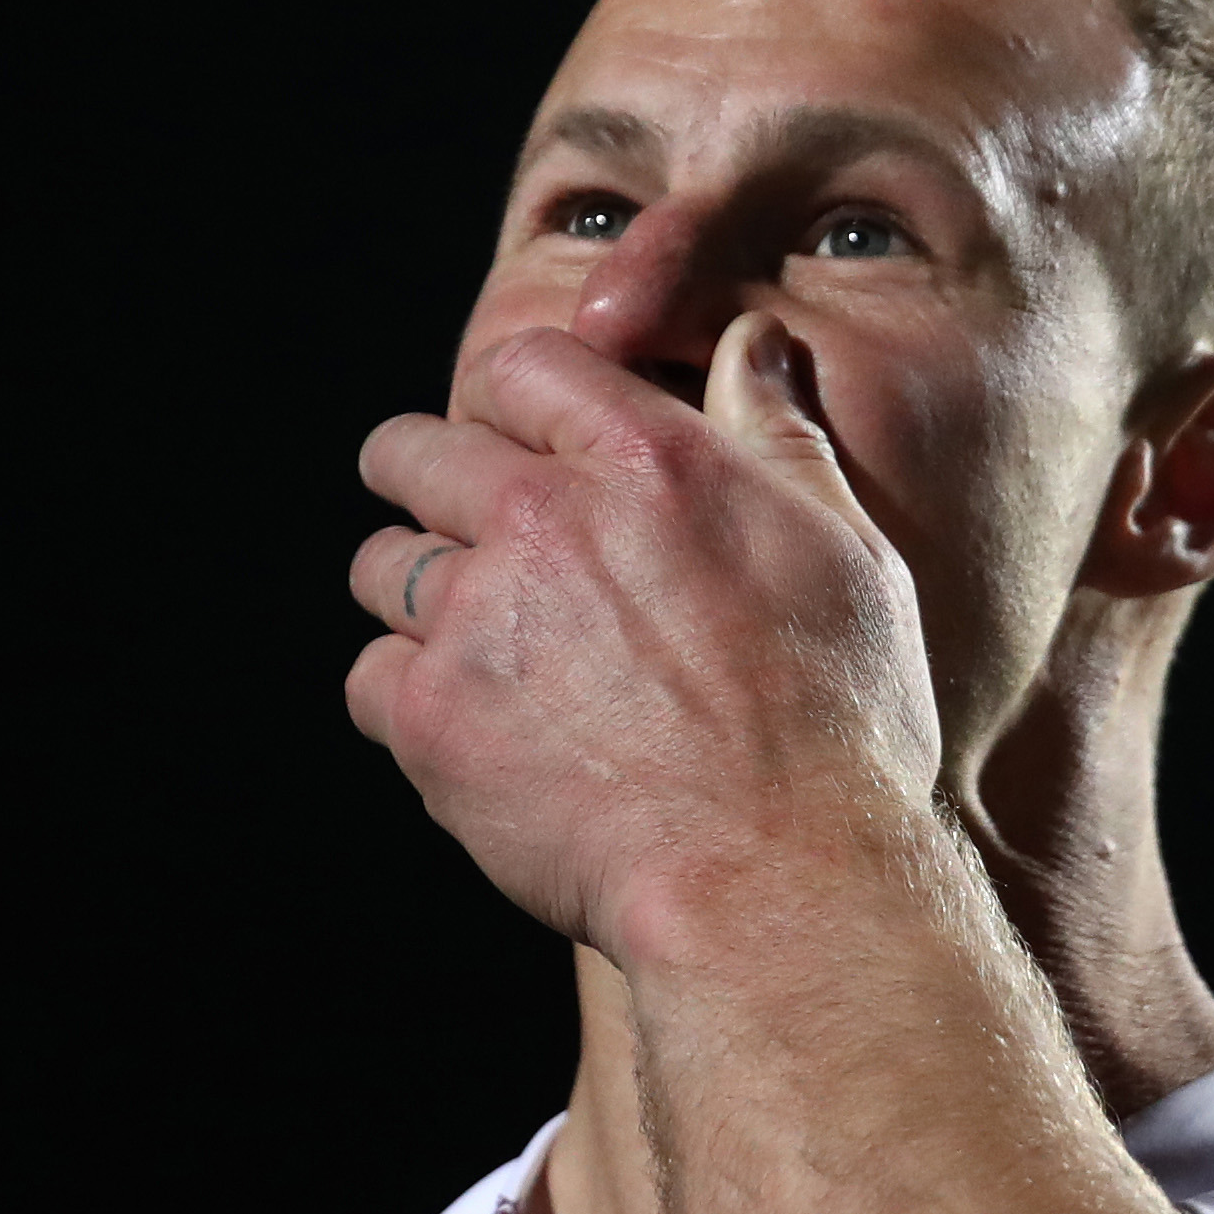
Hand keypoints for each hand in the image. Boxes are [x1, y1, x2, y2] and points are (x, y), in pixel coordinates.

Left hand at [346, 313, 946, 964]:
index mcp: (646, 456)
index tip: (525, 444)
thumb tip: (750, 338)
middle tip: (455, 526)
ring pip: (383, 567)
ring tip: (472, 643)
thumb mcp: (845, 551)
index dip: (518, 404)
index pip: (524, 367)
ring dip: (414, 593)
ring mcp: (476, 618)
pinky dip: (404, 699)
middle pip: (414, 453)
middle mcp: (543, 516)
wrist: (780, 875)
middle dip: (425, 479)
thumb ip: (780, 434)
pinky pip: (368, 678)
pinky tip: (470, 730)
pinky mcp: (431, 720)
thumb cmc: (836, 721)